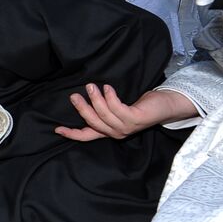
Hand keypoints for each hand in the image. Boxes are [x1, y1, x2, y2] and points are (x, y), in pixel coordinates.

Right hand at [56, 86, 198, 140]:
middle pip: (92, 122)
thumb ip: (104, 108)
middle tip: (74, 95)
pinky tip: (108, 88)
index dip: (71, 134)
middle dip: (81, 108)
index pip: (87, 136)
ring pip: (103, 114)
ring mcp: (126, 128)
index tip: (57, 129)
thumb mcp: (118, 108)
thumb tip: (86, 97)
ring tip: (91, 86)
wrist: (164, 106)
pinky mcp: (134, 119)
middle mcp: (116, 133)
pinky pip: (117, 107)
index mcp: (109, 131)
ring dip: (95, 99)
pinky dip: (110, 97)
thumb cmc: (140, 105)